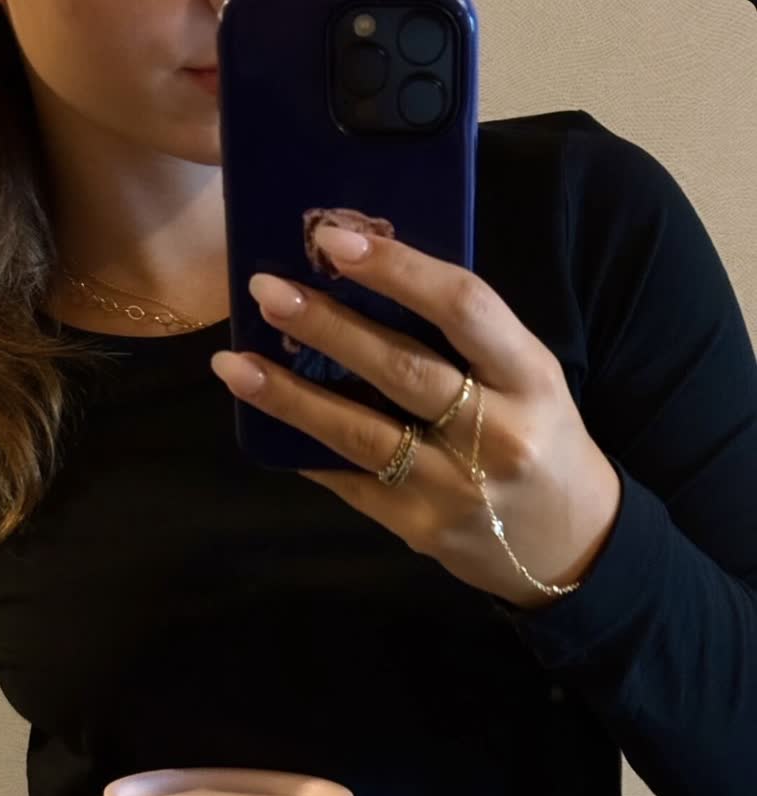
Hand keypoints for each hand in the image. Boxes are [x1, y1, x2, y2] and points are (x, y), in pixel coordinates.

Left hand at [210, 225, 621, 608]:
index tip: (335, 239)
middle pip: (402, 369)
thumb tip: (365, 281)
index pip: (463, 307)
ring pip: (362, 433)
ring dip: (290, 396)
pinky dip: (306, 449)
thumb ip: (465, 339)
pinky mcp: (421, 528)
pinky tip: (265, 423)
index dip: (397, 267)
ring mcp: (455, 487)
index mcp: (530, 377)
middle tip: (266, 288)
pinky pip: (351, 481)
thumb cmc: (541, 440)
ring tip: (234, 363)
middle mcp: (497, 432)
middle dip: (327, 325)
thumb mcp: (527, 378)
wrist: (570, 547)